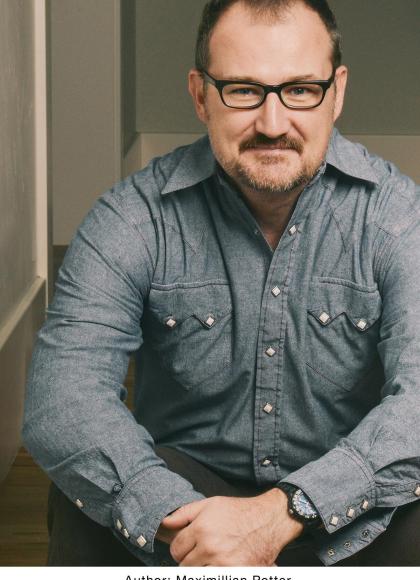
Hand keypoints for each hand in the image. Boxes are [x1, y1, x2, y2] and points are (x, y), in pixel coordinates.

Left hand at [161, 488, 303, 565]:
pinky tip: (220, 565)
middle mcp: (211, 548)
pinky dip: (215, 572)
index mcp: (201, 529)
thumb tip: (165, 523)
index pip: (176, 550)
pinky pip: (215, 578)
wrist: (268, 520)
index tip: (187, 547)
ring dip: (202, 570)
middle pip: (185, 567)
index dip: (180, 549)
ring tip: (211, 560)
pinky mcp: (237, 574)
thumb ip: (184, 513)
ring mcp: (224, 564)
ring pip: (198, 575)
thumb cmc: (239, 512)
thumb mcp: (210, 504)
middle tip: (201, 554)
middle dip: (190, 561)